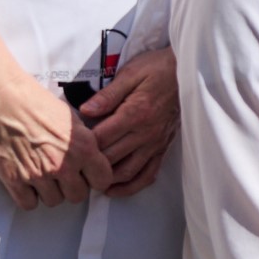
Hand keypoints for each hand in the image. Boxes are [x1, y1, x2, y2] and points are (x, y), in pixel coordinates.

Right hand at [0, 71, 114, 210]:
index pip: (102, 180)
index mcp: (83, 147)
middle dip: (72, 187)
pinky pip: (28, 203)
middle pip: (77, 196)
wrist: (2, 100)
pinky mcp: (14, 180)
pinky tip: (28, 181)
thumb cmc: (36, 103)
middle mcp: (63, 165)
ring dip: (50, 191)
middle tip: (63, 175)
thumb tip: (91, 158)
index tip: (89, 175)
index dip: (96, 178)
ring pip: (53, 201)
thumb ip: (84, 142)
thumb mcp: (72, 118)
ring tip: (43, 174)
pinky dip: (29, 196)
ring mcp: (38, 175)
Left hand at [81, 44, 179, 195]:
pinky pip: (147, 174)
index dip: (83, 144)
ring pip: (127, 172)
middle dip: (90, 164)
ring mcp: (155, 144)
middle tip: (72, 165)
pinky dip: (130, 186)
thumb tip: (84, 111)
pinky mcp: (162, 149)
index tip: (69, 145)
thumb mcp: (130, 73)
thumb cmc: (157, 69)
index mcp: (135, 113)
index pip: (101, 138)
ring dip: (106, 180)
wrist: (189, 73)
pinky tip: (115, 190)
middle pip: (111, 158)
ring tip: (88, 179)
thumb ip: (107, 95)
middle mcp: (146, 133)